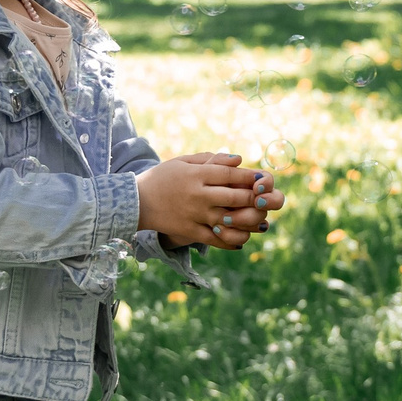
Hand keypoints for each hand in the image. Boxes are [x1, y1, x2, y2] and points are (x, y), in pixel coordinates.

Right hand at [137, 152, 284, 250]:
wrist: (136, 202)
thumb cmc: (162, 177)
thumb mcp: (183, 161)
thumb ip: (211, 160)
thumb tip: (239, 160)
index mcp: (196, 175)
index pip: (229, 175)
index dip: (249, 177)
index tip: (262, 178)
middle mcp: (197, 195)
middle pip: (234, 196)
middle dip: (254, 198)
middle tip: (265, 199)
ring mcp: (194, 215)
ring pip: (228, 220)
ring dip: (247, 220)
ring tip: (259, 220)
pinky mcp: (189, 231)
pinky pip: (215, 239)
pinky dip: (231, 240)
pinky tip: (241, 238)